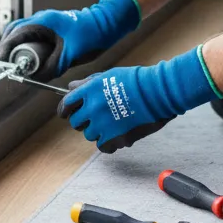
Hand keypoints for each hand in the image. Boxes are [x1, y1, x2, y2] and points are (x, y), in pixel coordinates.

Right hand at [0, 0, 141, 79]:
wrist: (106, 23)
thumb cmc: (91, 34)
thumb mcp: (70, 55)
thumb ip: (53, 67)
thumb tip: (37, 78)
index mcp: (43, 22)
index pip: (16, 33)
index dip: (6, 47)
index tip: (1, 60)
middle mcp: (42, 19)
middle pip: (15, 30)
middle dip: (8, 46)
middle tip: (5, 62)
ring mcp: (47, 22)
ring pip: (23, 31)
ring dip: (17, 45)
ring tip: (15, 61)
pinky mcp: (52, 27)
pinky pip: (33, 34)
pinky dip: (27, 44)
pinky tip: (31, 57)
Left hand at [56, 47, 220, 152]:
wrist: (158, 92)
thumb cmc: (136, 81)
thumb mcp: (108, 76)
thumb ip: (87, 84)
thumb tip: (71, 87)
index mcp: (90, 90)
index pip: (66, 104)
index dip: (64, 110)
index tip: (66, 113)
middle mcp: (93, 108)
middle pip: (76, 123)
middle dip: (83, 121)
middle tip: (95, 118)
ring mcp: (103, 124)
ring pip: (90, 135)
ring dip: (97, 131)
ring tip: (112, 123)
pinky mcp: (116, 138)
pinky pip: (103, 146)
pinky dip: (108, 143)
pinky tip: (116, 135)